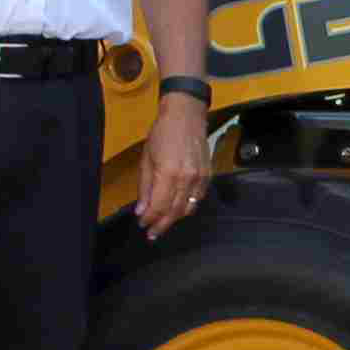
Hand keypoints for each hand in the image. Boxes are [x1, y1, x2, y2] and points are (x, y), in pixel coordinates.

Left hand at [138, 95, 213, 239]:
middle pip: (174, 211)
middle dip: (161, 225)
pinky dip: (188, 207)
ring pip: (188, 208)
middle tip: (152, 234)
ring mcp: (200, 178)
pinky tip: (179, 209)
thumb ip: (144, 187)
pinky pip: (198, 199)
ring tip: (164, 224)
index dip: (149, 219)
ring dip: (175, 219)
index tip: (142, 225)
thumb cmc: (161, 133)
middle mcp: (186, 179)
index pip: (158, 206)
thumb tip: (141, 210)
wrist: (186, 115)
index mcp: (168, 174)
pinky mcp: (208, 175)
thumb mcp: (146, 159)